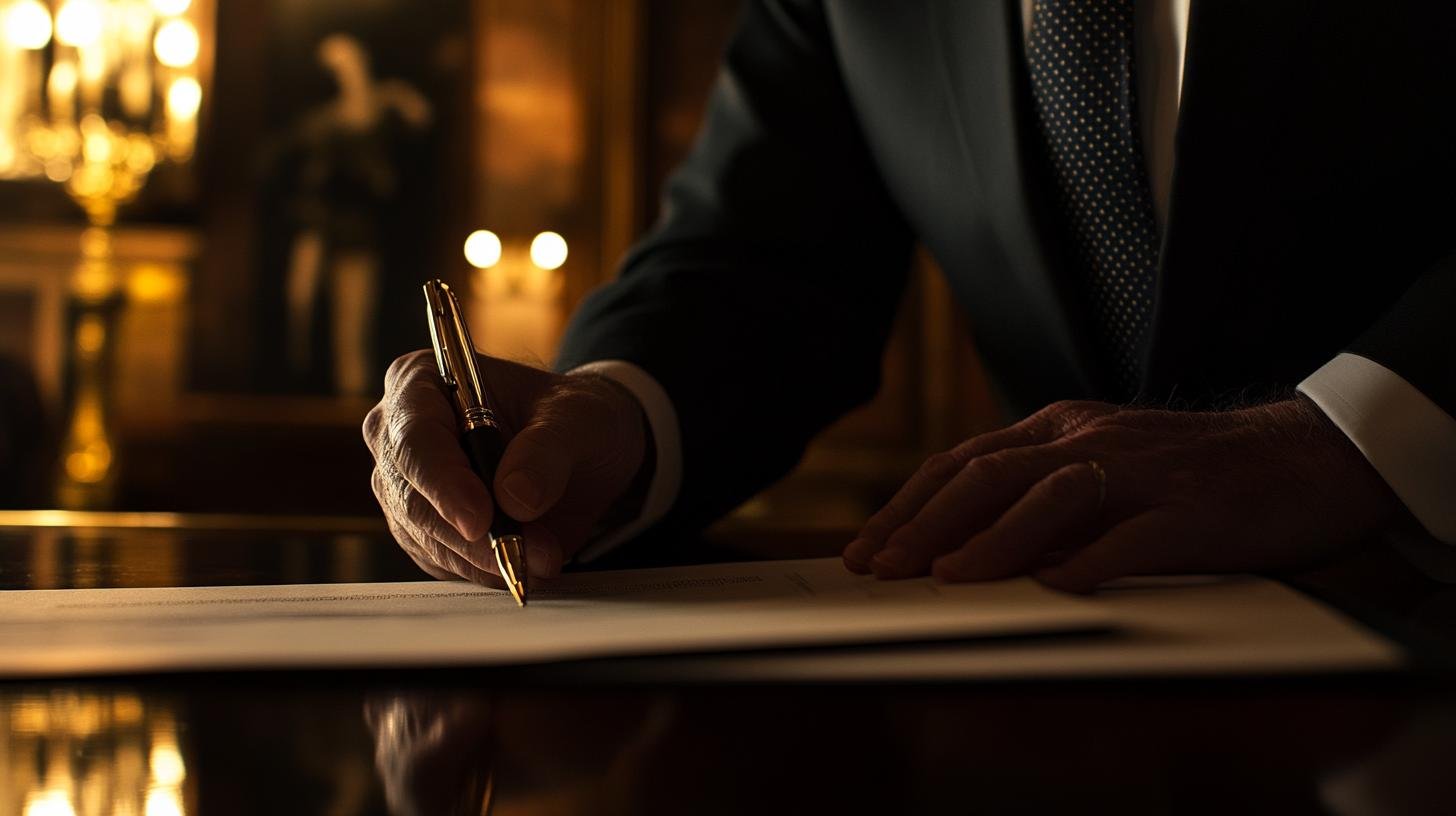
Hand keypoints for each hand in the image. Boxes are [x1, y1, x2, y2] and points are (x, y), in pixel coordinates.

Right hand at [364, 350, 647, 584]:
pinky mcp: (423, 528)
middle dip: (472, 536)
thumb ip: (547, 451)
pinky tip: (524, 561)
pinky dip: (483, 570)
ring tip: (544, 556)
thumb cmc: (573, 416)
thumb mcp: (578, 418)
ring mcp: (405, 485)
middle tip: (534, 553)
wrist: (584, 450)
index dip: (443, 483)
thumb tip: (514, 497)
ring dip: (485, 558)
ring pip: (425, 538)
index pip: (414, 438)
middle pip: (410, 496)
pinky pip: (442, 560)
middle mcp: (398, 433)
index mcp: (421, 382)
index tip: (480, 521)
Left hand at [842, 398, 1398, 591]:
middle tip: (881, 567)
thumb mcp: (1101, 462)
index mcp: (1062, 427)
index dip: (909, 506)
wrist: (1303, 456)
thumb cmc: (1188, 472)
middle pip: (991, 474)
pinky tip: (1058, 589)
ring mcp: (1142, 472)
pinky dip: (1093, 561)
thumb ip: (1038, 491)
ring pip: (1053, 497)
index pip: (965, 462)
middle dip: (926, 523)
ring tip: (947, 578)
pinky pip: (1135, 537)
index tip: (866, 548)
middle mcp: (1091, 440)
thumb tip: (956, 545)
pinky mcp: (1193, 510)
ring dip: (994, 540)